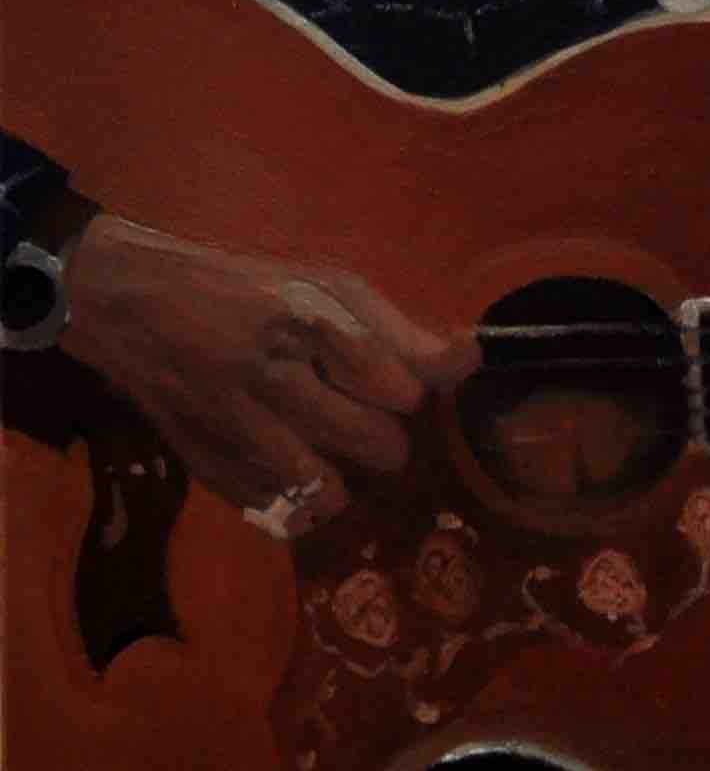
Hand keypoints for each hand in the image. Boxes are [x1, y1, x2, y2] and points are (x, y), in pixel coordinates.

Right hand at [64, 213, 474, 537]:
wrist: (143, 310)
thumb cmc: (253, 293)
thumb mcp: (332, 289)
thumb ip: (401, 331)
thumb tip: (471, 357)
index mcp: (310, 324)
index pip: (398, 387)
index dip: (409, 391)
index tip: (393, 382)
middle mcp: (274, 381)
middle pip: (377, 444)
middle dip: (387, 436)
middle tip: (366, 416)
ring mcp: (237, 432)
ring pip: (331, 492)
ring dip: (349, 477)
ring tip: (334, 446)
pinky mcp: (209, 470)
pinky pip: (280, 515)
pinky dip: (300, 505)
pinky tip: (298, 471)